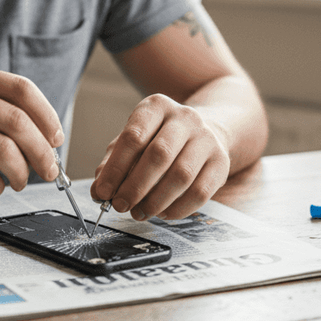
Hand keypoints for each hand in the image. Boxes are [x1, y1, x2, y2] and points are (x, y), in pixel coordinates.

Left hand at [90, 94, 229, 220]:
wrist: (206, 131)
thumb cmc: (160, 138)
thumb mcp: (134, 140)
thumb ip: (113, 163)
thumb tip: (99, 190)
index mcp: (157, 106)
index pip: (133, 137)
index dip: (115, 168)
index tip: (102, 192)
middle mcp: (185, 118)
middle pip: (159, 155)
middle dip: (135, 186)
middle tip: (120, 205)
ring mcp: (207, 139)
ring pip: (181, 175)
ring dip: (155, 200)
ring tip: (138, 212)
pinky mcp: (221, 162)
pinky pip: (200, 192)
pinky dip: (177, 208)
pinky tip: (162, 213)